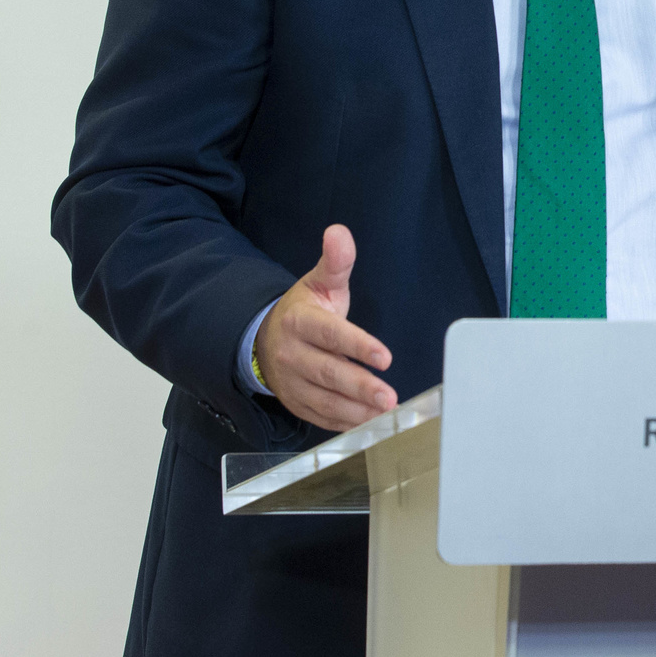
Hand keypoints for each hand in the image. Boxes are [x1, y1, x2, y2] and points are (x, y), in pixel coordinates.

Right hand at [255, 224, 397, 431]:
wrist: (265, 339)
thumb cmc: (304, 310)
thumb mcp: (319, 281)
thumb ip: (336, 261)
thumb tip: (339, 232)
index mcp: (300, 322)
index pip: (331, 335)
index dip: (357, 346)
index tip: (385, 357)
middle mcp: (293, 355)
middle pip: (329, 373)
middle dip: (361, 387)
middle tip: (390, 398)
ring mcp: (292, 384)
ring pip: (325, 401)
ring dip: (357, 411)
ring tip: (386, 415)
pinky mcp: (296, 404)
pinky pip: (321, 418)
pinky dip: (345, 424)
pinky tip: (370, 425)